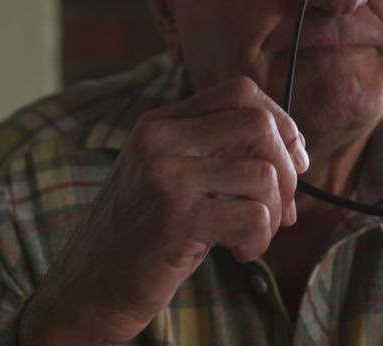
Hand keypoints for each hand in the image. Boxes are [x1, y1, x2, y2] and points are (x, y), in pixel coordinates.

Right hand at [18, 76, 308, 344]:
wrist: (85, 291)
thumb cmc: (141, 238)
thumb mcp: (170, 178)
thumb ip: (217, 153)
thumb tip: (296, 149)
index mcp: (159, 123)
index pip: (241, 92)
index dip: (281, 123)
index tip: (293, 161)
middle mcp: (159, 140)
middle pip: (259, 124)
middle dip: (287, 169)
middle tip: (281, 208)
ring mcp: (165, 177)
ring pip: (263, 175)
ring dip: (274, 215)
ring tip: (252, 237)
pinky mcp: (175, 220)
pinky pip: (254, 216)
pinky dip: (259, 240)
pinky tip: (239, 254)